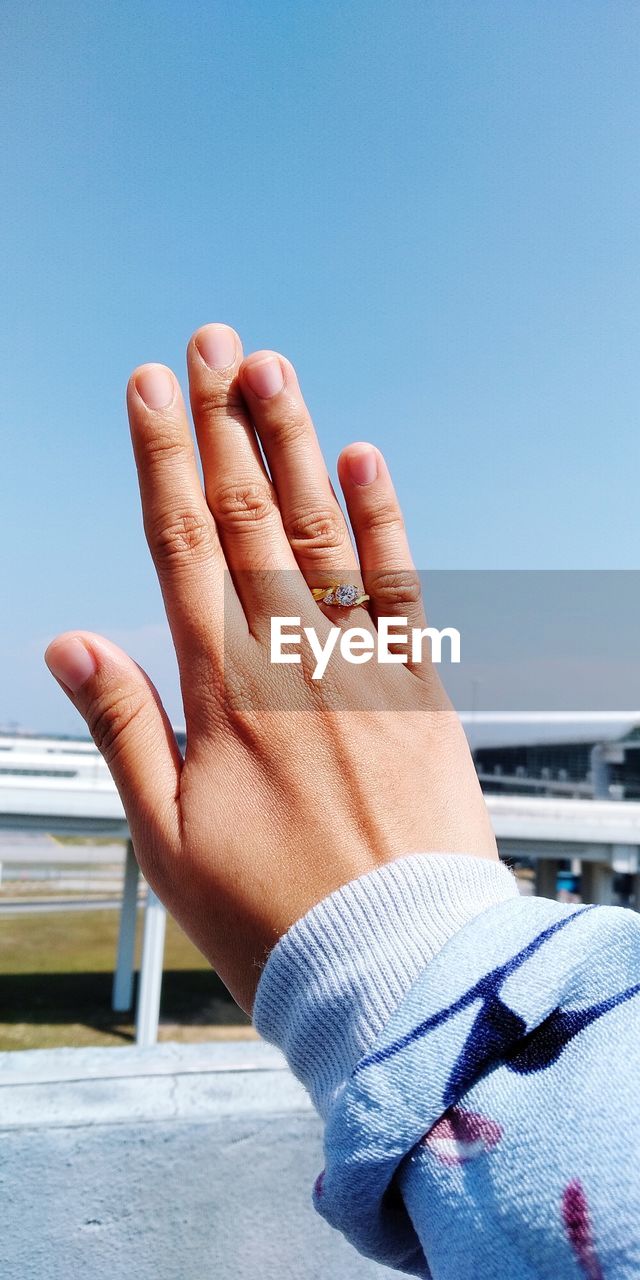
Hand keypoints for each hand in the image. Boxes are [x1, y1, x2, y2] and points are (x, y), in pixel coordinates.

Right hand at [45, 325, 496, 1011]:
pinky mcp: (421, 691)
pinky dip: (382, 518)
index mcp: (222, 693)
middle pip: (249, 518)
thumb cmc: (270, 917)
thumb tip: (68, 641)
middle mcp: (290, 661)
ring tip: (273, 370)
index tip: (149, 388)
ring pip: (321, 531)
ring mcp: (361, 669)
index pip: (180, 546)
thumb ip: (122, 728)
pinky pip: (399, 586)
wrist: (393, 968)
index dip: (162, 459)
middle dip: (224, 424)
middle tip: (212, 343)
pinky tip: (364, 457)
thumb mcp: (164, 840)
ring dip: (294, 445)